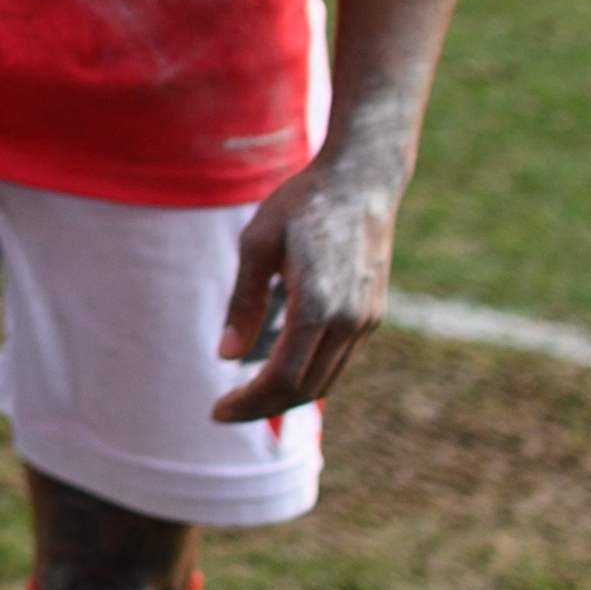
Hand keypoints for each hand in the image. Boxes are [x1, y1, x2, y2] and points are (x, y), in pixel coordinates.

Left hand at [217, 146, 405, 424]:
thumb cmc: (303, 204)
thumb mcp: (258, 242)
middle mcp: (349, 320)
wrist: (362, 179)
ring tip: (249, 396)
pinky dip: (309, 375)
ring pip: (326, 380)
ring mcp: (366, 319)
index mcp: (318, 304)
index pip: (283, 377)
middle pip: (306, 388)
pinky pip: (339, 360)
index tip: (218, 410)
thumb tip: (227, 356)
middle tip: (226, 410)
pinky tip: (281, 368)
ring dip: (287, 396)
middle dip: (264, 407)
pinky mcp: (372, 313)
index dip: (249, 403)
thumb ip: (244, 302)